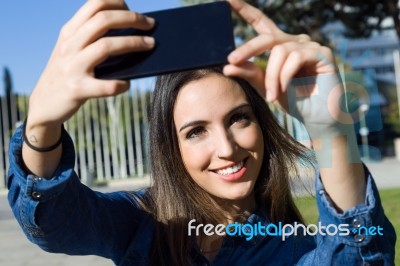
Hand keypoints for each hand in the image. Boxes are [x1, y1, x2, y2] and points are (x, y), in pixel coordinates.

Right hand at [27, 0, 154, 128]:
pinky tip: (128, 83)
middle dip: (132, 19)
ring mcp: (72, 67)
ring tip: (151, 45)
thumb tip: (132, 32)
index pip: (94, 4)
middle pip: (103, 20)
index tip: (134, 11)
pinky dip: (121, 83)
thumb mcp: (72, 51)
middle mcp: (69, 45)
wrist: (44, 105)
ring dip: (133, 43)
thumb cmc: (68, 75)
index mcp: (69, 32)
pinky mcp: (77, 89)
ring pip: (106, 46)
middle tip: (151, 25)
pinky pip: (106, 86)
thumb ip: (92, 39)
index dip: (118, 3)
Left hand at [223, 0, 348, 137]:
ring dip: (272, 76)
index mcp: (280, 46)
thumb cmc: (292, 100)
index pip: (261, 23)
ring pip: (280, 51)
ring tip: (272, 96)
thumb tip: (226, 67)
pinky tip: (285, 90)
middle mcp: (295, 42)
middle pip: (267, 38)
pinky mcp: (322, 53)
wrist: (315, 116)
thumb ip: (249, 74)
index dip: (246, 10)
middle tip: (231, 61)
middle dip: (247, 49)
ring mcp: (310, 46)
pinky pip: (295, 57)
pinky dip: (285, 76)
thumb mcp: (265, 87)